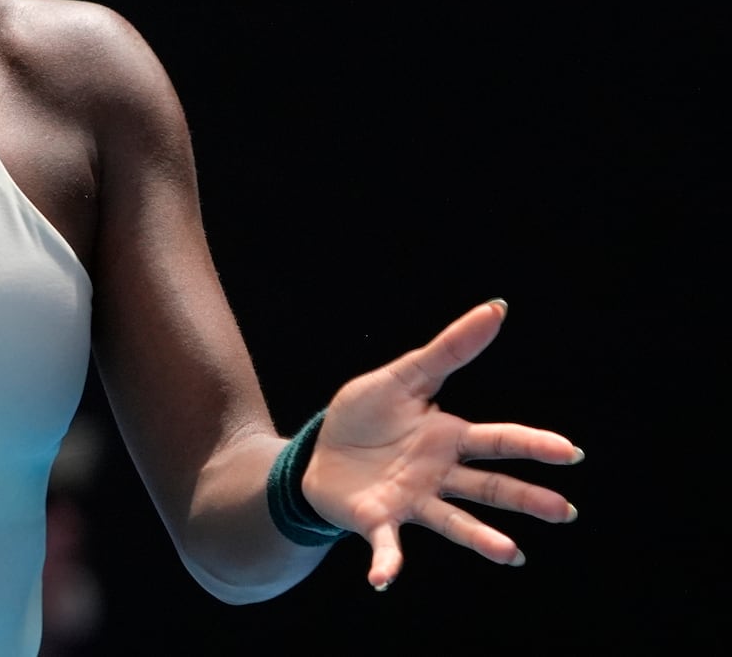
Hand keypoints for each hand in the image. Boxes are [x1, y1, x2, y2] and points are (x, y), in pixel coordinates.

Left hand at [303, 299, 583, 590]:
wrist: (319, 451)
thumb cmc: (366, 415)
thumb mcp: (404, 376)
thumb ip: (449, 348)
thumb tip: (496, 308)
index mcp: (448, 438)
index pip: (497, 440)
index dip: (532, 445)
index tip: (570, 452)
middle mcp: (439, 475)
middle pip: (489, 487)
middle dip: (525, 499)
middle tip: (563, 512)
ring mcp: (412, 501)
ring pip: (454, 521)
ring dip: (481, 538)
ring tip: (511, 554)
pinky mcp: (378, 521)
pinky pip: (386, 545)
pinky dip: (388, 564)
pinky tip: (383, 581)